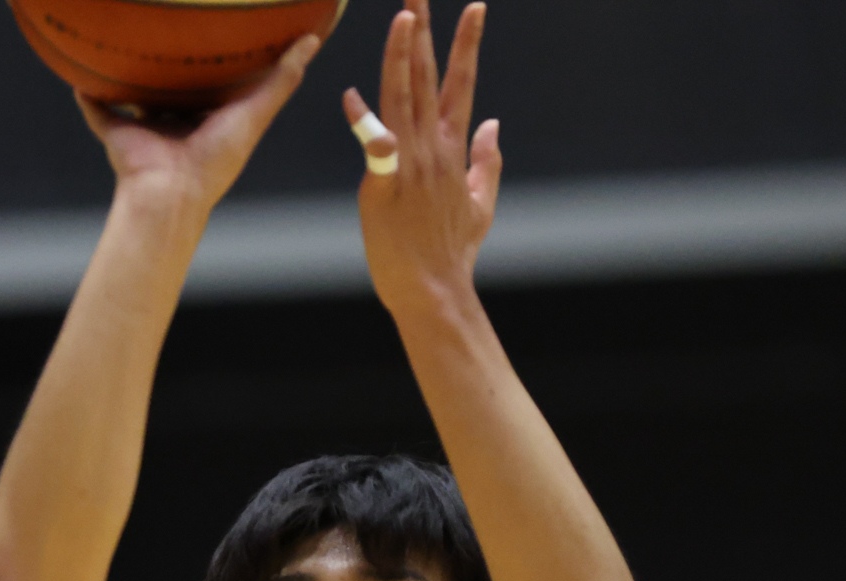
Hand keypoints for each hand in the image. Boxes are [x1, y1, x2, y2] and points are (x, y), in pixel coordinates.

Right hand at [78, 35, 322, 221]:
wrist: (171, 192)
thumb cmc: (216, 159)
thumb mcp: (255, 114)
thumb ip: (281, 80)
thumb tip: (312, 41)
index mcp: (208, 123)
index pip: (214, 89)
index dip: (218, 66)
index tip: (220, 34)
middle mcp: (176, 125)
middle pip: (174, 90)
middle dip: (172, 68)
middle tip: (169, 30)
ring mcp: (145, 131)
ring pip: (136, 98)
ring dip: (130, 77)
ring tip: (124, 43)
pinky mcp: (117, 135)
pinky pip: (99, 111)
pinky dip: (88, 96)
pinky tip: (80, 73)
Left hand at [345, 0, 498, 318]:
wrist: (434, 289)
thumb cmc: (452, 251)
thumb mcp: (482, 203)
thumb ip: (488, 160)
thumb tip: (495, 124)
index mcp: (453, 149)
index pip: (462, 83)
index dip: (467, 43)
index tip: (475, 7)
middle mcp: (433, 149)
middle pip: (429, 78)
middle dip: (424, 32)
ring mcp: (409, 165)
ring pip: (402, 98)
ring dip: (401, 56)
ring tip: (402, 17)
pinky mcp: (382, 187)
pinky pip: (373, 147)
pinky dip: (362, 121)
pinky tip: (350, 96)